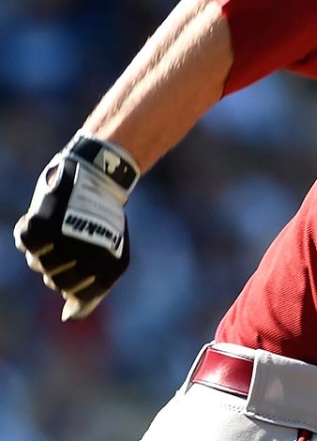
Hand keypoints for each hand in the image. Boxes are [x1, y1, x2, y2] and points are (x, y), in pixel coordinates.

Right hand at [13, 135, 138, 320]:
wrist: (96, 178)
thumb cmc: (102, 223)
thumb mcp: (111, 257)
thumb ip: (92, 291)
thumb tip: (69, 318)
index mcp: (107, 264)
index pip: (80, 294)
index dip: (78, 285)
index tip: (85, 266)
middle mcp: (83, 254)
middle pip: (54, 283)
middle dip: (61, 267)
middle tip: (74, 243)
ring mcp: (59, 240)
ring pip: (37, 264)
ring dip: (46, 250)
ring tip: (64, 229)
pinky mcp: (38, 225)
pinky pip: (24, 244)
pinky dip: (33, 235)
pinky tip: (47, 223)